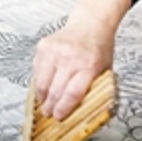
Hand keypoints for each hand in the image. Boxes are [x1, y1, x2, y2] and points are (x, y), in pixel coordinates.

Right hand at [32, 0, 130, 119]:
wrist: (91, 23)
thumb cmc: (99, 48)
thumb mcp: (105, 70)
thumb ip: (94, 89)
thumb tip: (80, 112)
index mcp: (89, 66)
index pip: (72, 94)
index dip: (63, 109)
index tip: (59, 117)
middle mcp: (71, 57)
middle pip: (55, 91)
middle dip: (50, 107)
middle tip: (49, 113)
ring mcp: (55, 51)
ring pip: (42, 83)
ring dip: (42, 97)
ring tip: (44, 103)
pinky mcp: (44, 46)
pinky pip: (37, 71)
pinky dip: (39, 82)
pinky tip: (44, 86)